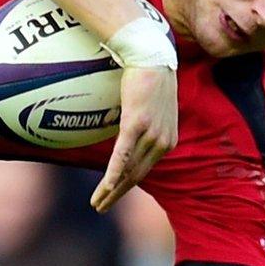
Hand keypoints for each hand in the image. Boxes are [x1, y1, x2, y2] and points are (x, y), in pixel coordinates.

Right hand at [92, 65, 177, 211]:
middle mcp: (162, 142)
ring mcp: (150, 133)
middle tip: (100, 207)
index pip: (144, 171)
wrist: (152, 57)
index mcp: (168, 141)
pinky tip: (106, 186)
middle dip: (116, 195)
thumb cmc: (150, 80)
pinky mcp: (136, 124)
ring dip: (111, 189)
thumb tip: (130, 134)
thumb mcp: (152, 109)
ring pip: (127, 169)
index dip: (125, 187)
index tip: (111, 196)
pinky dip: (113, 172)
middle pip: (135, 176)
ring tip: (96, 203)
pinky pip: (122, 154)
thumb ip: (144, 127)